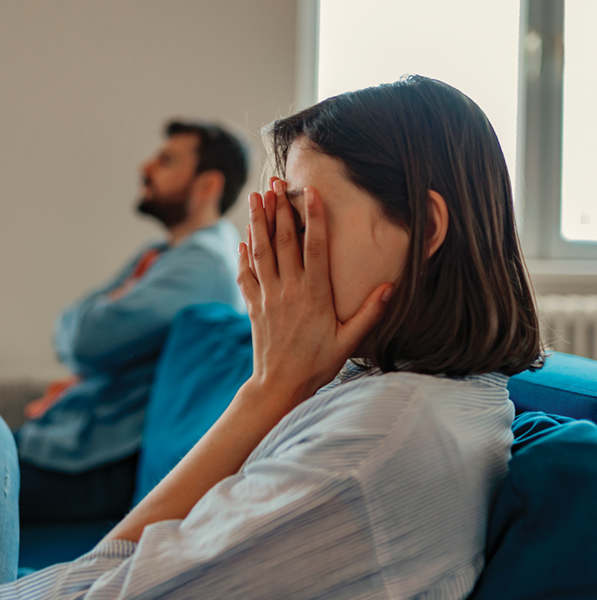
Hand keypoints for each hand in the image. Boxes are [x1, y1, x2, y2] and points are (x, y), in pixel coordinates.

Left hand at [237, 179, 392, 409]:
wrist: (280, 386)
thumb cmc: (317, 364)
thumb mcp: (349, 342)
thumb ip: (370, 313)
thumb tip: (391, 287)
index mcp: (315, 294)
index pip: (315, 247)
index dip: (313, 217)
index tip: (310, 192)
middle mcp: (289, 289)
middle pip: (283, 241)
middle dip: (279, 208)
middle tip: (275, 182)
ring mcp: (268, 296)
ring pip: (261, 252)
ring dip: (258, 222)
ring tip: (255, 197)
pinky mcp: (254, 306)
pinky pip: (246, 275)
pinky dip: (243, 255)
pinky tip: (243, 240)